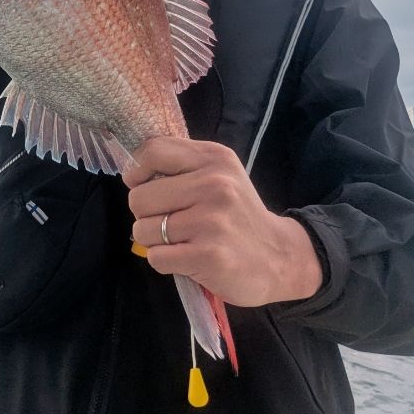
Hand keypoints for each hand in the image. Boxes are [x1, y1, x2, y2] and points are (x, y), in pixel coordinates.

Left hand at [126, 136, 323, 306]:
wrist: (279, 258)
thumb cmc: (238, 215)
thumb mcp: (221, 175)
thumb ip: (182, 165)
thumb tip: (133, 170)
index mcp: (214, 159)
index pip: (152, 151)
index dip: (137, 172)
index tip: (143, 186)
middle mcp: (214, 184)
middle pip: (139, 197)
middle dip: (145, 214)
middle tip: (170, 222)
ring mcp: (212, 220)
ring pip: (142, 229)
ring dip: (154, 241)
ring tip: (181, 241)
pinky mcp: (208, 255)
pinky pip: (156, 257)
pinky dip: (165, 261)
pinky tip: (187, 258)